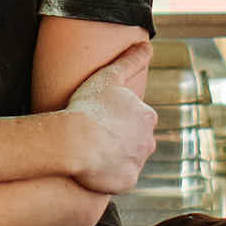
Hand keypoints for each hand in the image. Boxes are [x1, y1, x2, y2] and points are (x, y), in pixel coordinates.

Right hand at [61, 43, 157, 194]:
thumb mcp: (110, 76)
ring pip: (128, 159)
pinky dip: (109, 175)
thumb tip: (147, 44)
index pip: (137, 118)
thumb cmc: (90, 106)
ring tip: (92, 152)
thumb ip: (131, 59)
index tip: (101, 118)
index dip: (118, 118)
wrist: (76, 141)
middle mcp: (149, 140)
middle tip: (96, 136)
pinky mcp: (127, 182)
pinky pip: (119, 179)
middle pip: (136, 140)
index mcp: (147, 116)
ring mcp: (138, 163)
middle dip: (120, 139)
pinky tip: (93, 168)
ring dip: (115, 156)